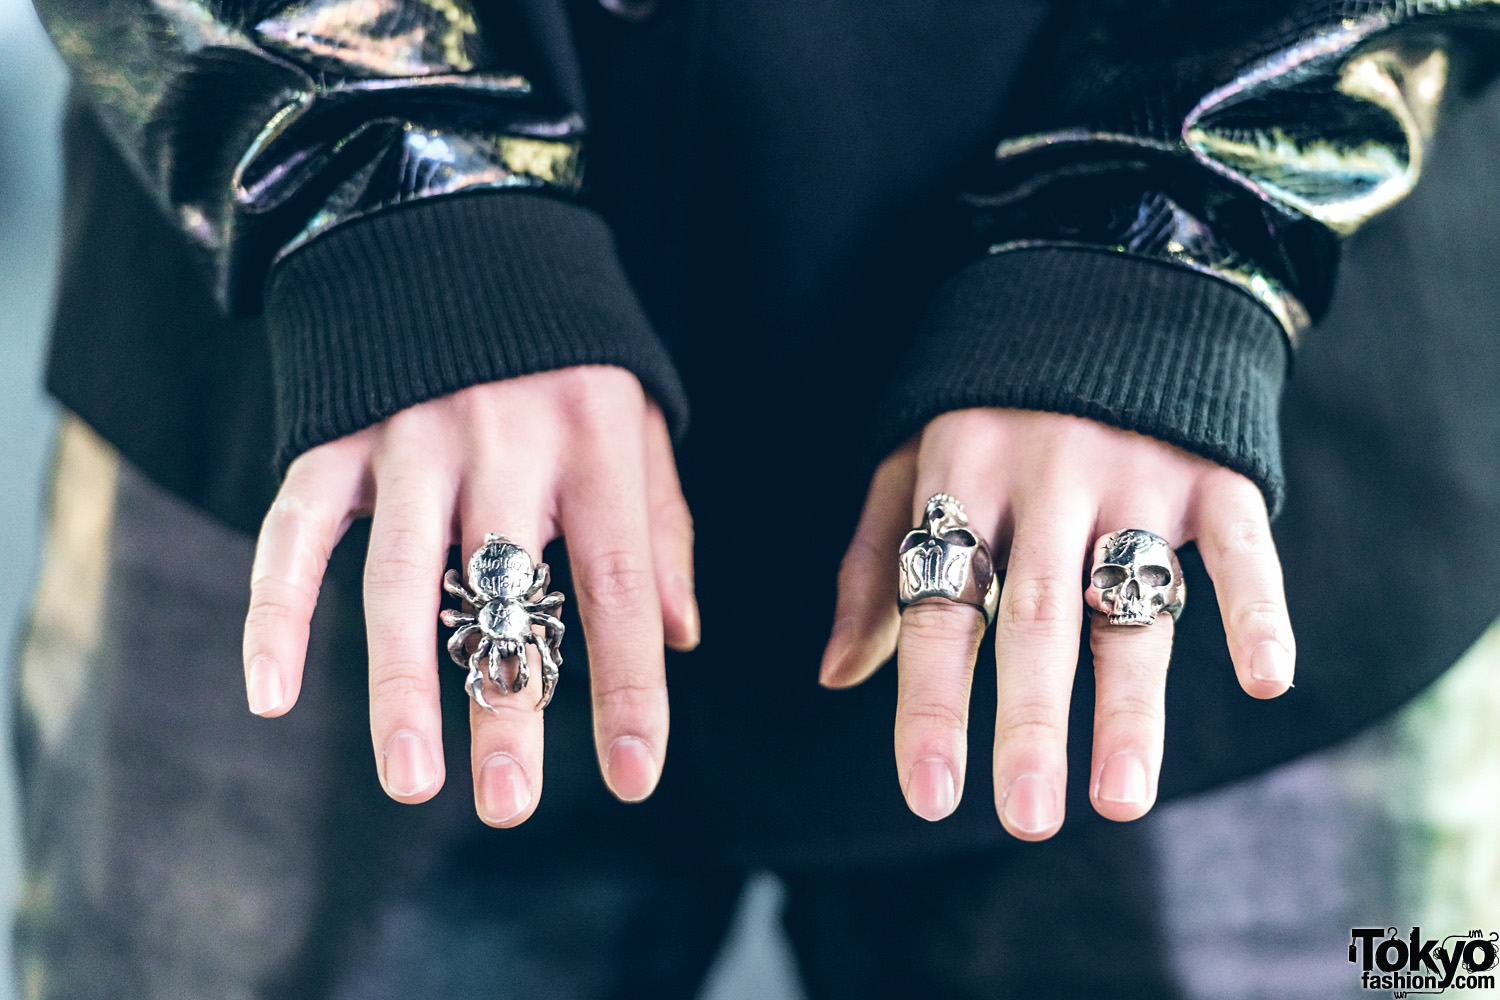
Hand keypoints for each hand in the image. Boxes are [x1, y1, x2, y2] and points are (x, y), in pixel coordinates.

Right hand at [241, 366, 698, 824]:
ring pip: (401, 578)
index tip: (631, 776)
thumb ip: (660, 527)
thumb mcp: (637, 420)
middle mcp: (504, 442)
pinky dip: (275, 609)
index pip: (617, 585)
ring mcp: (410, 436)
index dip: (628, 686)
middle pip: (505, 592)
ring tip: (410, 778)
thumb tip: (681, 637)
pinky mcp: (335, 434)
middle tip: (508, 803)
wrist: (459, 224)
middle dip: (507, 703)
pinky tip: (269, 693)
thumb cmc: (568, 350)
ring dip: (401, 684)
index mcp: (593, 443)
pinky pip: (295, 530)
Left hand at [820, 409, 1293, 839]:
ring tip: (1121, 797)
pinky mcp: (1213, 467)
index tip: (930, 796)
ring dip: (1130, 701)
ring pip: (1129, 600)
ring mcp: (1134, 468)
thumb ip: (874, 564)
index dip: (932, 703)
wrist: (1105, 278)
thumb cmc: (987, 399)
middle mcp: (1044, 476)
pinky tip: (1266, 676)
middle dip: (1028, 721)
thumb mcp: (910, 460)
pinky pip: (1236, 542)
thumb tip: (836, 677)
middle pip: (1033, 616)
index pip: (939, 605)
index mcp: (960, 475)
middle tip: (1027, 817)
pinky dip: (1257, 604)